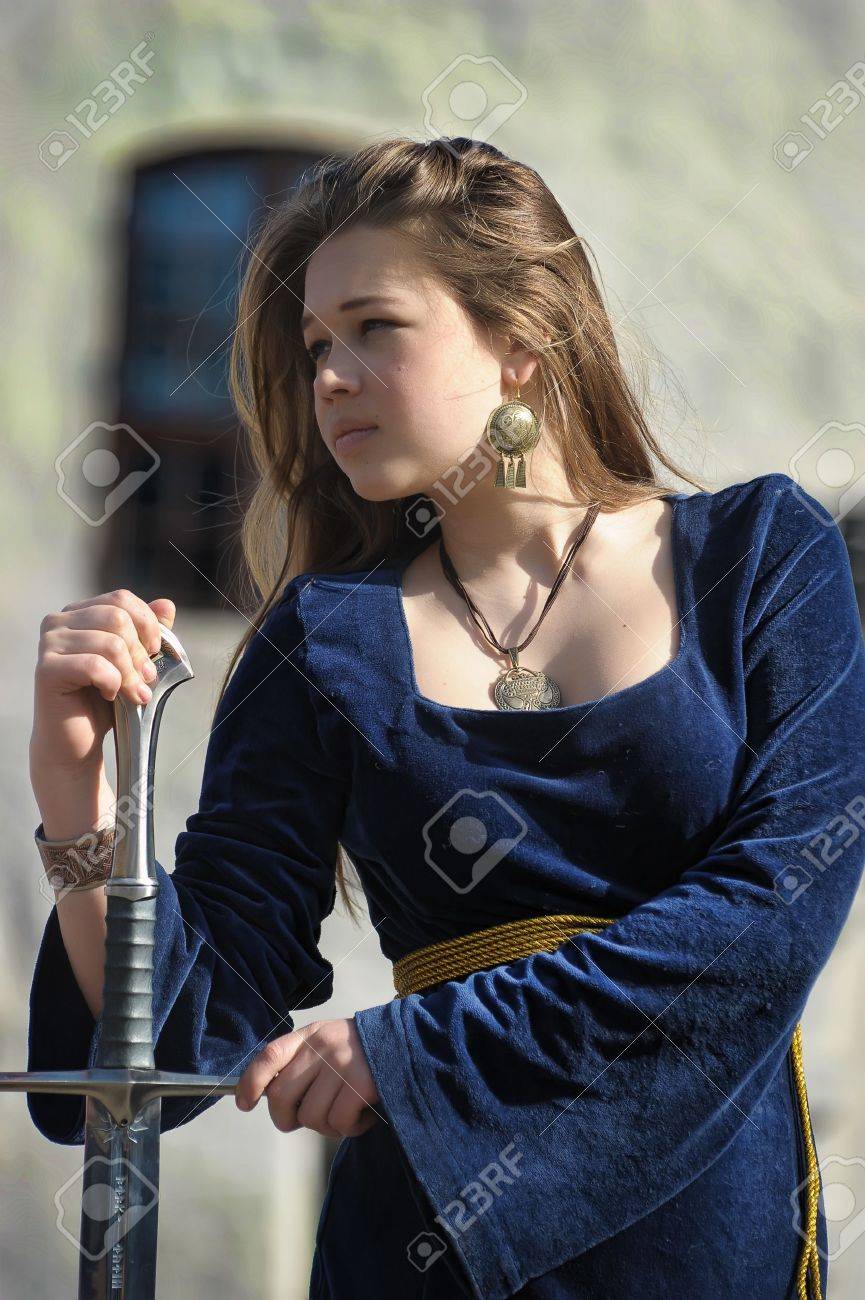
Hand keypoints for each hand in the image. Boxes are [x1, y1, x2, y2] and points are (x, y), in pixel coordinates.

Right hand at [31, 588, 175, 776]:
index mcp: (78, 613)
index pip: (121, 599)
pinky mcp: (46, 669)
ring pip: (110, 643)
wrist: (77, 743)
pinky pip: (95, 666)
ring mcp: (49, 644)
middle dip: (140, 652)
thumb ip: (148, 633)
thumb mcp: (133, 663)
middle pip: (117, 617)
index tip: (156, 651)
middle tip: (146, 679)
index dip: (147, 624)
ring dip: (130, 673)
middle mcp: (58, 622)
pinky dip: (112, 683)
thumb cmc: (103, 701)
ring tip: (134, 694)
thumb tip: (166, 605)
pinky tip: (109, 695)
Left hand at [235, 1018, 380, 1138]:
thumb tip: (271, 1098)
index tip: (245, 1104)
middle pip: (282, 1096)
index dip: (250, 1082)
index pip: (269, 1055)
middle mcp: (322, 1047)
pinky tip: (363, 1115)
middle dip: (288, 1118)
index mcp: (310, 1035)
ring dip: (328, 1126)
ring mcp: (342, 1065)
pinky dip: (351, 1128)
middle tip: (305, 1120)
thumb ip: (302, 1062)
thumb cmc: (363, 1051)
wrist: (410, 1043)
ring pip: (311, 1117)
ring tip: (346, 1112)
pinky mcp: (362, 1084)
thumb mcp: (328, 1043)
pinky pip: (339, 1123)